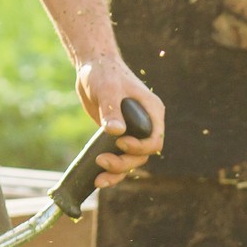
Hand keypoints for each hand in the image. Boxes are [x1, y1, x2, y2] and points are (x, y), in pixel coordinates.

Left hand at [75, 55, 164, 188]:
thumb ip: (112, 109)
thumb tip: (116, 132)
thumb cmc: (104, 72)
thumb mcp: (107, 88)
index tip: (120, 143)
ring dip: (116, 173)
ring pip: (131, 162)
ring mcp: (132, 132)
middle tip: (102, 161)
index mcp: (152, 112)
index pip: (155, 139)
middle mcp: (145, 125)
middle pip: (142, 155)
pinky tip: (97, 179)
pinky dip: (110, 171)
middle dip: (124, 163)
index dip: (140, 148)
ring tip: (98, 179)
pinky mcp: (117, 137)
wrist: (92, 67)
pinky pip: (118, 159)